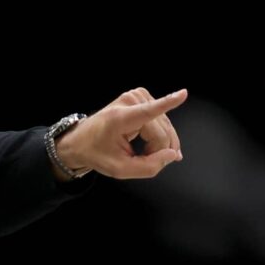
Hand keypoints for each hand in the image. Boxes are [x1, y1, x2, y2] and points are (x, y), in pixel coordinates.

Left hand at [58, 87, 186, 178]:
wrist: (81, 140)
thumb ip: (148, 167)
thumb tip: (173, 155)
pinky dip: (158, 135)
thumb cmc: (97, 153)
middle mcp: (130, 103)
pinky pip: (162, 120)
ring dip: (159, 144)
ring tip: (143, 152)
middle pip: (162, 132)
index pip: (148, 112)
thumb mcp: (119, 169)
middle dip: (158, 150)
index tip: (183, 94)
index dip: (167, 104)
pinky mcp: (142, 96)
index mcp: (120, 119)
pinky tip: (149, 143)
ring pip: (165, 127)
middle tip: (143, 159)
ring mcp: (137, 96)